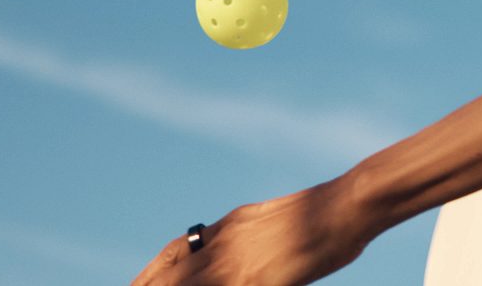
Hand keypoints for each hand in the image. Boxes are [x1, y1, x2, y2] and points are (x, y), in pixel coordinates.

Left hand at [129, 181, 371, 285]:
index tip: (135, 285)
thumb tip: (233, 244)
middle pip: (169, 277)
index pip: (173, 252)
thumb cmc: (322, 211)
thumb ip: (246, 234)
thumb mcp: (271, 216)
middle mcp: (225, 243)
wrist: (347, 204)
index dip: (149, 274)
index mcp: (230, 225)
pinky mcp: (257, 282)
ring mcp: (238, 265)